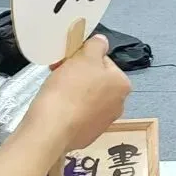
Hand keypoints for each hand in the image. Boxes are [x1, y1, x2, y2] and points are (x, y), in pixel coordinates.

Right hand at [30, 35, 130, 150]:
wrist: (52, 129)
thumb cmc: (70, 89)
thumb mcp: (84, 58)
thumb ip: (96, 46)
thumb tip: (102, 41)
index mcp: (122, 84)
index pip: (103, 62)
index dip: (82, 58)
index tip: (65, 60)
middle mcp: (119, 104)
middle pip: (95, 81)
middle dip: (77, 74)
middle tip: (57, 73)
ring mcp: (104, 122)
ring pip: (86, 97)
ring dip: (72, 91)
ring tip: (54, 91)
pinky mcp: (88, 134)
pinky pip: (77, 114)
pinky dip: (68, 109)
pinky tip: (56, 108)